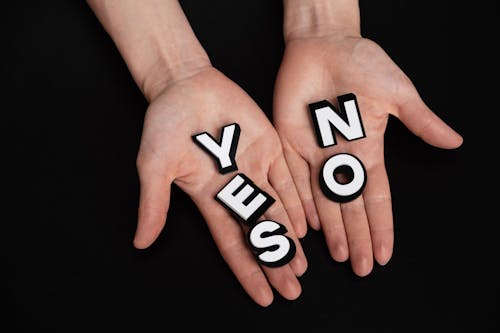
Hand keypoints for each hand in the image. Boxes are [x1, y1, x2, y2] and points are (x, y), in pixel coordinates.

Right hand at [134, 67, 307, 305]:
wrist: (185, 85)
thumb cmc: (165, 124)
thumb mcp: (155, 166)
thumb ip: (153, 203)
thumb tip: (141, 242)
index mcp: (210, 197)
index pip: (233, 242)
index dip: (248, 269)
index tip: (264, 295)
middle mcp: (236, 188)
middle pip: (260, 232)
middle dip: (275, 261)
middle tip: (292, 289)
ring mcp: (255, 168)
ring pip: (278, 210)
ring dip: (290, 238)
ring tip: (302, 265)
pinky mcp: (270, 146)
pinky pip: (288, 178)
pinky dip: (299, 200)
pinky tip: (308, 223)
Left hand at [273, 33, 461, 275]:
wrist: (325, 44)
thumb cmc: (362, 63)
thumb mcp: (396, 93)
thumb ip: (420, 120)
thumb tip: (454, 143)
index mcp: (367, 148)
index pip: (376, 196)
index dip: (381, 226)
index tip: (385, 253)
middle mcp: (340, 157)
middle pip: (351, 206)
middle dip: (357, 237)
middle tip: (361, 267)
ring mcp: (314, 152)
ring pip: (322, 199)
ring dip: (331, 229)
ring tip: (338, 256)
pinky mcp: (289, 142)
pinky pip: (294, 178)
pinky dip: (300, 202)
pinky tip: (306, 226)